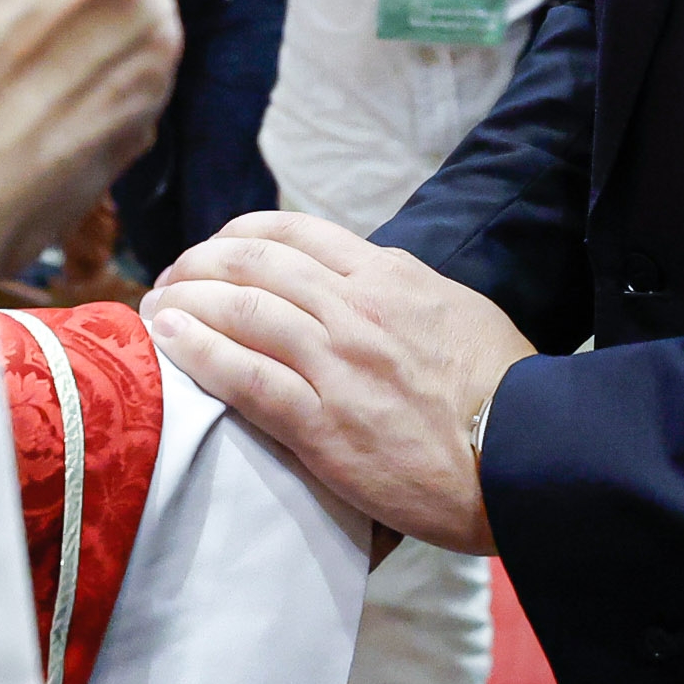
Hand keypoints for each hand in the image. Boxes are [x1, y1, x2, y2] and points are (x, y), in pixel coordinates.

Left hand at [146, 212, 534, 553]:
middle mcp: (355, 307)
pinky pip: (246, 377)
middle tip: (171, 277)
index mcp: (388, 275)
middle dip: (200, 264)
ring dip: (186, 302)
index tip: (215, 247)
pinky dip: (199, 352)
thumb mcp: (455, 309)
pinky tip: (170, 341)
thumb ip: (402, 292)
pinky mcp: (324, 424)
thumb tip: (369, 283)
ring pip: (240, 311)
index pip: (294, 231)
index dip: (239, 234)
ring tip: (156, 307)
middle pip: (254, 263)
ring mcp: (336, 363)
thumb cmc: (503, 388)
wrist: (527, 453)